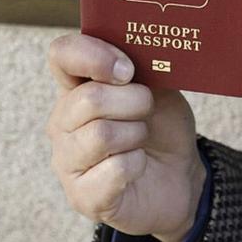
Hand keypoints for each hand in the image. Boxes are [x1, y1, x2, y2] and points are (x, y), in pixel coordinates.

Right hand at [46, 33, 205, 241]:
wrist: (179, 175)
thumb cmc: (161, 125)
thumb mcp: (159, 86)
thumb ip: (144, 64)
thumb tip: (145, 44)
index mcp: (78, 86)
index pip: (62, 55)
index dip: (93, 55)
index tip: (128, 69)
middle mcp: (63, 122)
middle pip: (89, 99)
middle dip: (135, 101)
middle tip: (147, 110)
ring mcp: (67, 161)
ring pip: (101, 135)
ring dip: (136, 134)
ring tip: (140, 138)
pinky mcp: (82, 196)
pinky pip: (115, 170)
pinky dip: (138, 164)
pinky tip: (138, 166)